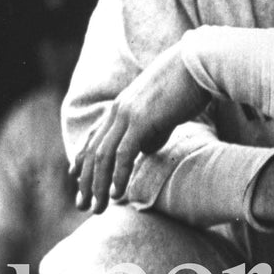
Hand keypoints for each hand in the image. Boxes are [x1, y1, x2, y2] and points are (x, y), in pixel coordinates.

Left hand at [73, 46, 208, 212]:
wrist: (197, 65)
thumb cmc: (186, 87)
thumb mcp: (163, 112)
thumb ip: (151, 131)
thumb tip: (145, 149)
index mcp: (120, 108)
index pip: (92, 139)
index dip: (81, 161)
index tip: (76, 182)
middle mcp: (116, 112)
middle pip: (92, 153)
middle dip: (85, 183)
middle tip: (82, 206)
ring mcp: (127, 116)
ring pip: (102, 157)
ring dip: (98, 186)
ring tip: (98, 208)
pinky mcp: (141, 121)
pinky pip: (123, 154)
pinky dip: (118, 175)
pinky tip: (117, 193)